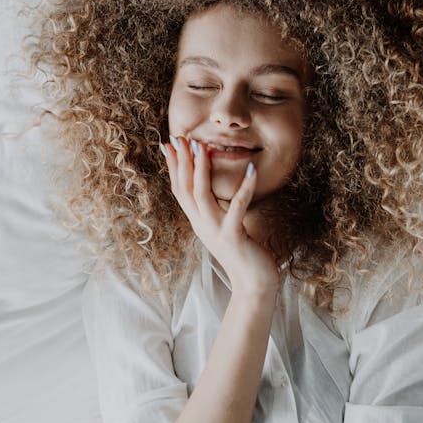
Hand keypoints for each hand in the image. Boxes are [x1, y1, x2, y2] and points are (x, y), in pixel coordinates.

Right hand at [161, 137, 279, 295]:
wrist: (253, 285)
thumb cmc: (242, 254)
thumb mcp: (224, 227)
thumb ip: (216, 210)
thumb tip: (213, 191)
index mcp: (198, 221)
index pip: (179, 190)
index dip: (173, 166)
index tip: (169, 144)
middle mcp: (201, 225)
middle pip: (185, 189)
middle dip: (182, 161)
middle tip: (180, 137)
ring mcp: (215, 231)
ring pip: (201, 195)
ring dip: (201, 168)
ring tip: (203, 146)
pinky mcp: (233, 237)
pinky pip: (237, 208)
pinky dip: (244, 188)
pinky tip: (251, 169)